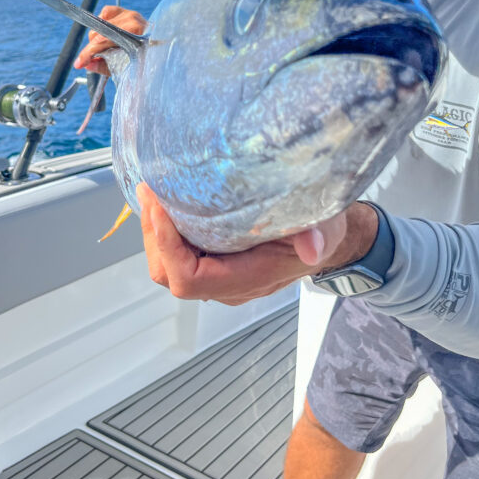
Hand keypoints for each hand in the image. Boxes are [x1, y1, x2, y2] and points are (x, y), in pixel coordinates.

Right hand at [74, 6, 146, 74]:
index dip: (89, 53)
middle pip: (100, 32)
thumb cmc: (147, 60)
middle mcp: (134, 21)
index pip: (104, 41)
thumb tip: (88, 64)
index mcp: (136, 35)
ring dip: (97, 37)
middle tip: (96, 59)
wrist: (161, 49)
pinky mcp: (127, 11)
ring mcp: (130, 14)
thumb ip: (107, 67)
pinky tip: (106, 33)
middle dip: (93, 48)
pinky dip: (102, 23)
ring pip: (100, 22)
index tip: (79, 63)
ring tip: (105, 48)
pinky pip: (106, 12)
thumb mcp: (128, 69)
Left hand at [136, 183, 378, 304]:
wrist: (328, 238)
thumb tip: (312, 247)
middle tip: (150, 194)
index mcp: (249, 278)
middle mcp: (228, 284)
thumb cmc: (324, 230)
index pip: (191, 278)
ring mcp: (219, 275)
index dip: (169, 248)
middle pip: (171, 274)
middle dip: (154, 237)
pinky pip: (180, 255)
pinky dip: (167, 231)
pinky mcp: (215, 261)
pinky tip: (167, 201)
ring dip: (156, 233)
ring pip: (170, 267)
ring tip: (153, 195)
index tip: (162, 208)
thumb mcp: (327, 226)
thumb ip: (318, 235)